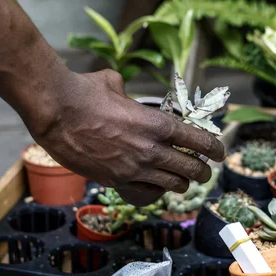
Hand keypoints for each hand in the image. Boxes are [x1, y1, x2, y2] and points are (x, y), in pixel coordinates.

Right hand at [27, 69, 224, 205]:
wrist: (56, 113)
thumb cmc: (85, 93)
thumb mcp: (114, 84)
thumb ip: (127, 93)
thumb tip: (124, 93)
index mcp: (158, 124)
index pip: (199, 141)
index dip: (215, 149)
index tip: (220, 153)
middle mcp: (152, 150)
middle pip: (192, 169)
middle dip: (203, 172)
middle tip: (204, 171)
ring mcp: (135, 169)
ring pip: (174, 185)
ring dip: (181, 184)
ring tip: (182, 181)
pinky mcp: (117, 181)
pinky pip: (148, 191)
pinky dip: (156, 189)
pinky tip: (154, 185)